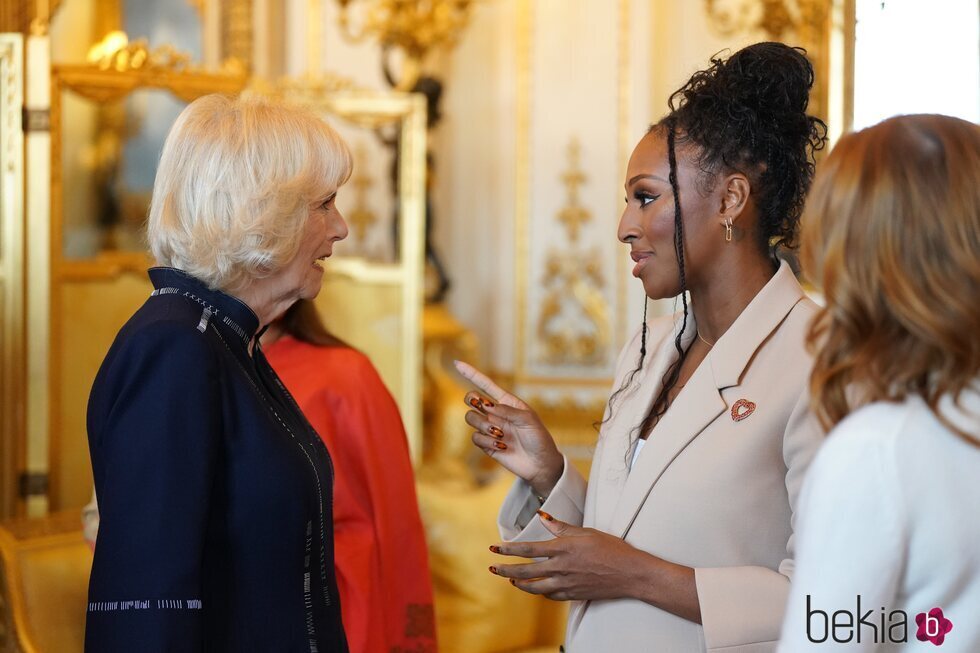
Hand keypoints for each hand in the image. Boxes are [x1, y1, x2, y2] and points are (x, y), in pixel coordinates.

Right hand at [454, 360, 562, 496]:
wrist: (540, 464)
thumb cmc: (538, 438)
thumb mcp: (528, 419)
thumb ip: (507, 410)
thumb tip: (486, 405)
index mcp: (506, 402)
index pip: (485, 384)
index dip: (471, 373)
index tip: (457, 363)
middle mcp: (495, 413)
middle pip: (471, 398)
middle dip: (472, 400)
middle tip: (483, 407)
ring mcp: (490, 429)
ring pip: (471, 418)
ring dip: (484, 425)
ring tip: (500, 434)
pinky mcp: (486, 445)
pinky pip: (475, 437)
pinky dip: (486, 441)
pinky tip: (501, 446)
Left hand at [488, 512, 651, 601]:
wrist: (630, 573)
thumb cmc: (612, 549)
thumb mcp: (586, 532)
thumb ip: (561, 526)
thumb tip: (542, 516)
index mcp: (563, 548)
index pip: (528, 549)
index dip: (508, 549)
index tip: (494, 548)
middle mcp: (561, 568)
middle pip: (526, 570)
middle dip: (505, 569)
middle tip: (492, 568)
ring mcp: (567, 584)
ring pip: (535, 587)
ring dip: (520, 583)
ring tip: (511, 579)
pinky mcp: (574, 595)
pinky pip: (550, 596)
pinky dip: (540, 592)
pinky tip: (536, 589)